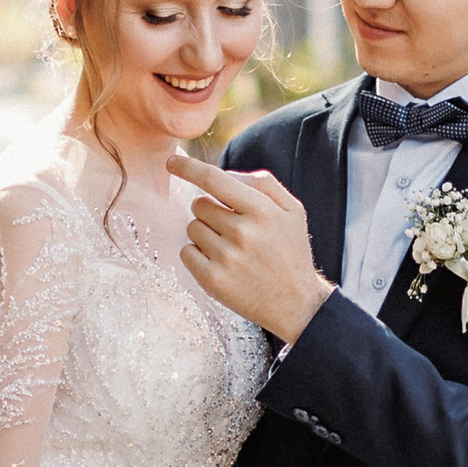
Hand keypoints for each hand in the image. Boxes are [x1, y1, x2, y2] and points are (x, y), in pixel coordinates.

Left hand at [174, 153, 332, 346]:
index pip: (215, 179)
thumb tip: (226, 174)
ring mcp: (226, 258)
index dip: (189, 167)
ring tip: (231, 249)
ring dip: (205, 234)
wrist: (296, 304)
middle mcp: (242, 232)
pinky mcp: (213, 280)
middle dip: (210, 211)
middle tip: (232, 229)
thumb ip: (263, 184)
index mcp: (261, 210)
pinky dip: (196, 254)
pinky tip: (219, 263)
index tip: (171, 162)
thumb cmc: (290, 252)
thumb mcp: (292, 211)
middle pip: (199, 205)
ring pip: (192, 228)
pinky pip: (186, 252)